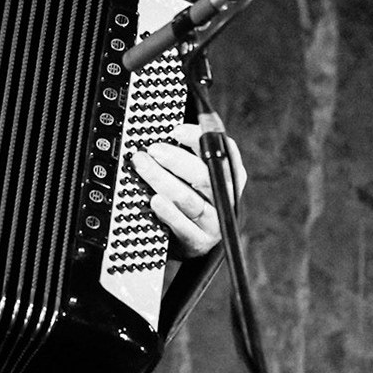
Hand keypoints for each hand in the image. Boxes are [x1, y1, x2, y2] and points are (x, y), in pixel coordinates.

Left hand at [131, 121, 246, 257]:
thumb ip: (186, 153)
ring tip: (144, 167)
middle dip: (176, 160)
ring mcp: (214, 221)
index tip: (175, 131)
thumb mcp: (192, 174)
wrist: (191, 240)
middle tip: (153, 150)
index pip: (222, 150)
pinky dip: (169, 212)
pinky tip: (155, 200)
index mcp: (229, 173)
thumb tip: (163, 132)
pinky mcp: (199, 242)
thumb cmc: (190, 196)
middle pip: (204, 176)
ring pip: (190, 199)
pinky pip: (184, 226)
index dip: (199, 139)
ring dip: (163, 181)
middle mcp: (225, 197)